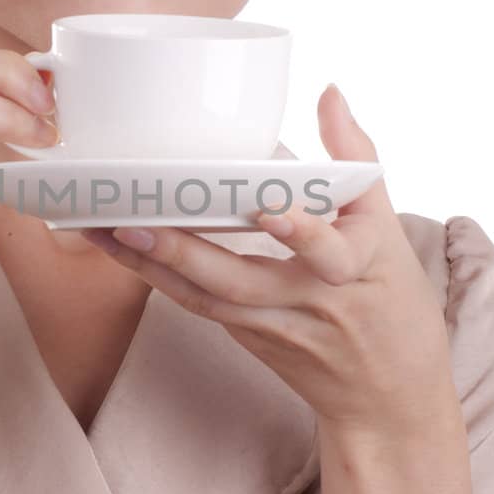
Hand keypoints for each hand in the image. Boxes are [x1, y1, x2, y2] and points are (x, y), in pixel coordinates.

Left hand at [79, 85, 456, 435]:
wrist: (389, 401)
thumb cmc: (393, 304)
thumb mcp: (389, 231)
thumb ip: (355, 160)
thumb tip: (329, 92)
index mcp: (357, 268)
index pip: (330, 251)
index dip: (301, 231)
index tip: (269, 209)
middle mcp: (310, 303)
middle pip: (240, 282)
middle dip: (183, 252)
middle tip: (132, 221)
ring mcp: (274, 327)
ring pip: (206, 299)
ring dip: (149, 266)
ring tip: (101, 229)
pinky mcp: (248, 339)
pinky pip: (198, 306)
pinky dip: (157, 278)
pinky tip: (117, 249)